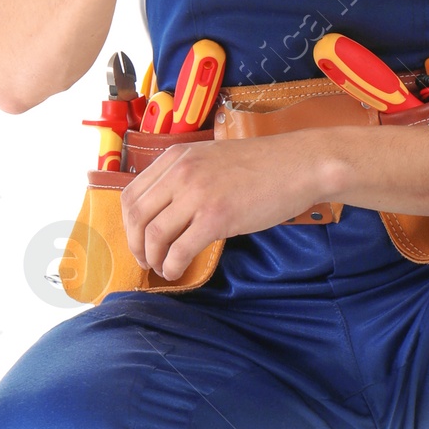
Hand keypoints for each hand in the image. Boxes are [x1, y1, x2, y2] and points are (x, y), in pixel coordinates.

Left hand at [123, 132, 336, 280]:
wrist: (299, 165)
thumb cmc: (261, 165)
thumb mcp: (212, 158)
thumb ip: (186, 176)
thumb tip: (166, 209)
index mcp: (176, 157)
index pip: (131, 194)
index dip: (129, 224)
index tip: (138, 239)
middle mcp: (181, 173)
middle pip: (137, 217)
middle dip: (136, 245)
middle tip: (146, 260)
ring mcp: (198, 194)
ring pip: (155, 235)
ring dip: (153, 258)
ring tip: (162, 268)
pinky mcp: (217, 217)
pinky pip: (180, 249)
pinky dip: (172, 266)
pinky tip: (177, 271)